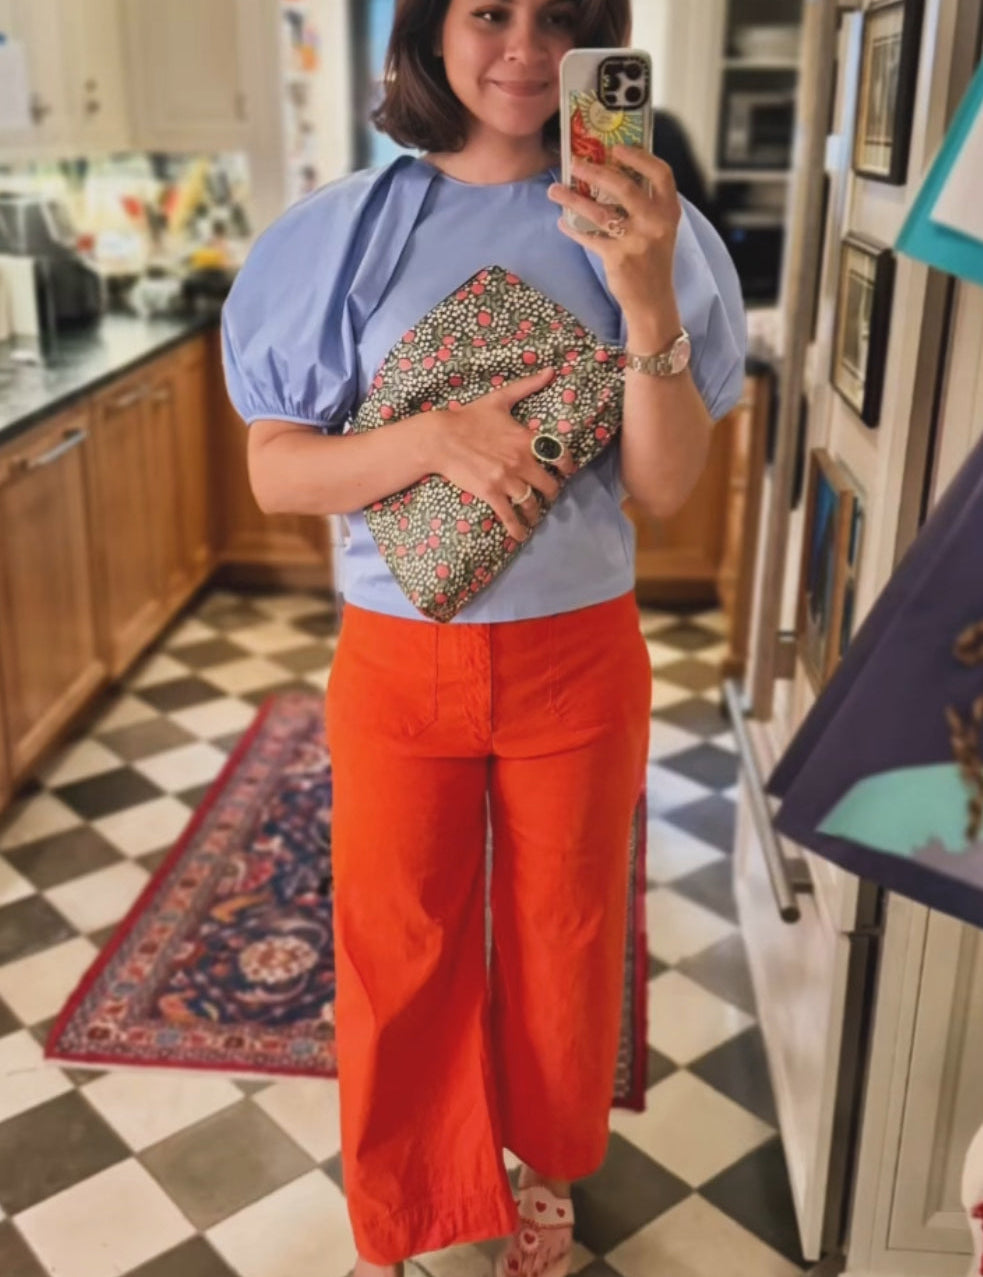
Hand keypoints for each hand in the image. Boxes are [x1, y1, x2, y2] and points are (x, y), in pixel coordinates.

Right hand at [427, 366, 576, 542]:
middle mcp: (522, 462)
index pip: (560, 457)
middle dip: (551, 493)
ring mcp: (507, 480)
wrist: (441, 437)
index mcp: (527, 440)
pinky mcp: (491, 493)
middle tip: (548, 496)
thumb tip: (549, 370)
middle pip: (549, 486)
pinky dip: (518, 528)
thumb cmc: (470, 416)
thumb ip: (527, 386)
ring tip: (534, 516)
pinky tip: (520, 535)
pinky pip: (510, 516)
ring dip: (535, 512)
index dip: (567, 468)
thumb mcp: (500, 399)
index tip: (566, 473)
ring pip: (532, 503)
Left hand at [547, 146, 683, 350]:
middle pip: (625, 187)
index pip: (661, 174)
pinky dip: (574, 229)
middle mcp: (656, 223)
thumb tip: (611, 176)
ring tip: (555, 190)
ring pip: (600, 212)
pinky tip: (563, 222)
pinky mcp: (618, 258)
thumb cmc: (653, 262)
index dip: (639, 157)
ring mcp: (637, 241)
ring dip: (573, 199)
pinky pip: (590, 238)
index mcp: (669, 211)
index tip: (617, 148)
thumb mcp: (659, 230)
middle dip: (596, 171)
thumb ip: (645, 205)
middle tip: (574, 163)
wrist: (653, 302)